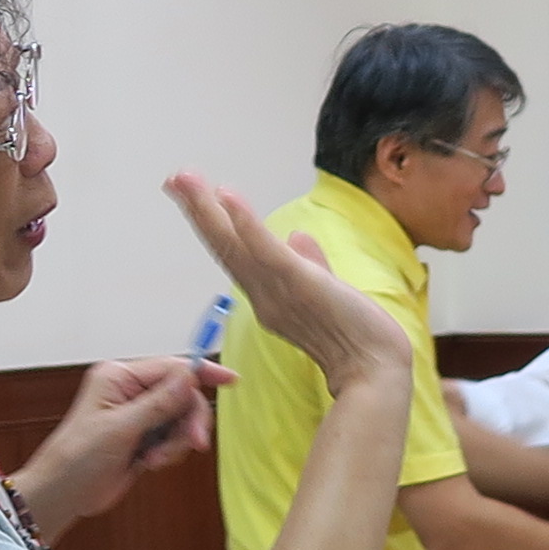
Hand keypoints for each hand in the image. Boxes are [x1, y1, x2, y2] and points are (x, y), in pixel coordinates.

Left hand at [19, 352, 223, 536]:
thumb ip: (158, 402)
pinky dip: (169, 452)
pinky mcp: (143, 436)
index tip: (230, 380)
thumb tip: (189, 376)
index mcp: (119, 377)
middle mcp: (130, 391)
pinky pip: (174, 438)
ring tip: (153, 459)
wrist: (63, 494)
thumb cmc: (76, 459)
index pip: (171, 367)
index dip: (202, 373)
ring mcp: (138, 415)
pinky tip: (148, 462)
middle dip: (188, 421)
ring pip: (181, 419)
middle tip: (193, 444)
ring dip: (175, 442)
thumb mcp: (120, 428)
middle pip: (182, 395)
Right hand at [169, 175, 406, 394]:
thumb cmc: (356, 337)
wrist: (375, 371)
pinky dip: (245, 223)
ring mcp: (276, 291)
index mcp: (269, 295)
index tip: (195, 196)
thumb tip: (297, 235)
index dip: (213, 225)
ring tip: (182, 178)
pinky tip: (225, 194)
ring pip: (232, 245)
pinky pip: (265, 250)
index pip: (235, 253)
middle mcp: (263, 295)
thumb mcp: (326, 290)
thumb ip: (310, 263)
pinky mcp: (298, 284)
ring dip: (205, 209)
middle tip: (173, 179)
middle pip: (223, 247)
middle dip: (196, 210)